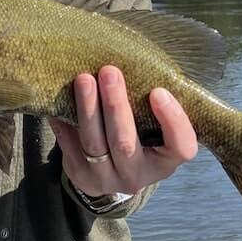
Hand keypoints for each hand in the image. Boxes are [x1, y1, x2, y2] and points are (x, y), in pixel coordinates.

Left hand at [50, 65, 197, 196]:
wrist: (111, 169)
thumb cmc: (140, 135)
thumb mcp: (154, 127)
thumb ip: (150, 104)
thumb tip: (134, 61)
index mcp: (165, 161)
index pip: (180, 147)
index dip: (172, 121)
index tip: (158, 91)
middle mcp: (138, 175)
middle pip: (125, 143)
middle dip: (115, 106)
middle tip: (109, 71)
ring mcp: (107, 178)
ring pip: (94, 144)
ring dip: (88, 109)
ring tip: (83, 79)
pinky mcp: (81, 176)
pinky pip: (69, 145)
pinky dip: (64, 119)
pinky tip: (61, 97)